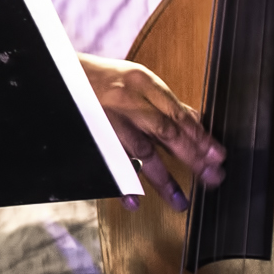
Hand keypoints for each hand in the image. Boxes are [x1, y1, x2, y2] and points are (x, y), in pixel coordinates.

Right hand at [80, 53, 223, 212]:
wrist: (56, 73)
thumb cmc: (98, 77)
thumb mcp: (134, 79)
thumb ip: (163, 101)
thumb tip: (195, 120)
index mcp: (141, 82)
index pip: (177, 113)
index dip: (200, 137)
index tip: (217, 157)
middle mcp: (126, 99)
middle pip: (166, 131)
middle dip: (191, 157)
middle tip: (210, 178)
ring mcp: (107, 118)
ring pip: (142, 150)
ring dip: (164, 179)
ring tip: (180, 200)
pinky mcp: (92, 135)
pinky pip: (110, 162)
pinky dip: (122, 183)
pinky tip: (134, 199)